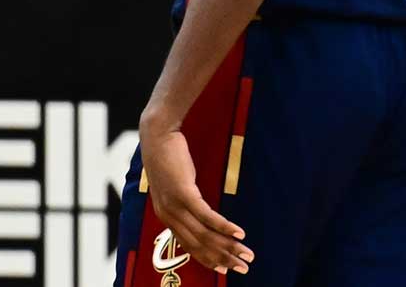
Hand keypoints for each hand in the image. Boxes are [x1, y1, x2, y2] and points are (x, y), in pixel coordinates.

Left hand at [138, 113, 252, 274]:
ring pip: (205, 235)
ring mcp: (175, 206)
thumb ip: (185, 200)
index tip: (226, 269)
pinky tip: (239, 233)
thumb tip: (200, 209)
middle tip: (244, 267)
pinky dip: (225, 227)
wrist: (158, 136)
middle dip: (224, 259)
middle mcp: (168, 216)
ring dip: (229, 247)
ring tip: (247, 254)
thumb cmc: (168, 157)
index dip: (209, 259)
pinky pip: (207, 216)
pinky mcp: (184, 194)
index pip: (189, 246)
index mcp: (166, 216)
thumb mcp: (176, 184)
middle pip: (200, 245)